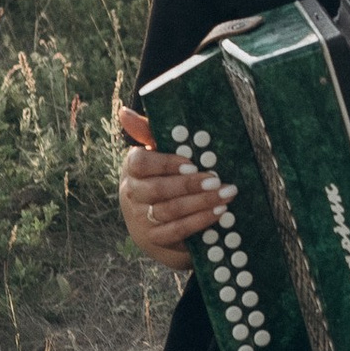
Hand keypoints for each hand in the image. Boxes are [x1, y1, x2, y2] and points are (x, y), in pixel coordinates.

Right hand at [117, 100, 230, 269]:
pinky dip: (200, 221)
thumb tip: (124, 112)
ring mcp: (141, 219)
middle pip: (157, 190)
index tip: (191, 162)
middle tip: (217, 179)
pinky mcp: (155, 238)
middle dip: (190, 185)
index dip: (165, 163)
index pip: (139, 163)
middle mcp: (131, 195)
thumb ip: (148, 132)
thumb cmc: (162, 176)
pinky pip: (177, 230)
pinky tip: (219, 212)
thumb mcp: (158, 152)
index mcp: (131, 169)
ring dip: (201, 203)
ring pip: (170, 211)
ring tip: (226, 194)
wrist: (156, 220)